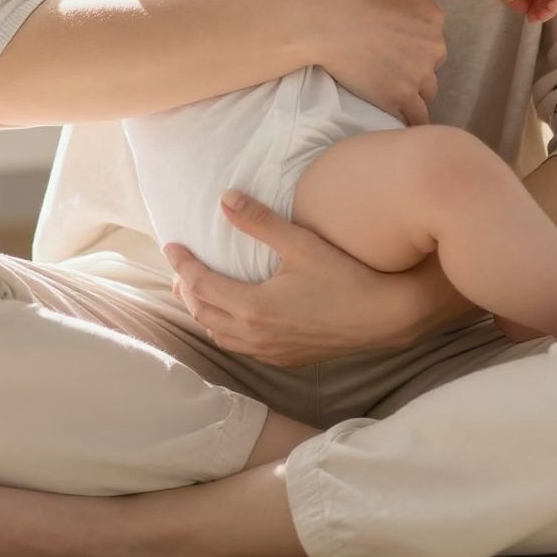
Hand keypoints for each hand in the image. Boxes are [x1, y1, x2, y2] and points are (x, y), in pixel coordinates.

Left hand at [162, 191, 420, 365]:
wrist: (385, 317)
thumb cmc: (345, 276)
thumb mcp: (301, 243)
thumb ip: (259, 221)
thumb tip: (225, 198)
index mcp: (252, 307)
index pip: (200, 285)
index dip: (182, 264)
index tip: (171, 245)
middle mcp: (255, 335)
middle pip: (203, 313)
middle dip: (186, 290)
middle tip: (179, 267)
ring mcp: (270, 351)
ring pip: (219, 334)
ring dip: (203, 312)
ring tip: (198, 291)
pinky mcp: (286, 358)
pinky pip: (240, 347)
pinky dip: (225, 329)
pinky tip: (235, 317)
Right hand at [294, 0, 445, 124]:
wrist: (324, 21)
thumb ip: (403, 3)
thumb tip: (397, 13)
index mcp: (433, 17)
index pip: (433, 40)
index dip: (415, 48)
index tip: (396, 52)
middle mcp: (434, 44)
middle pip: (433, 65)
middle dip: (416, 70)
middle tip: (389, 71)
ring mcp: (420, 71)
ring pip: (428, 92)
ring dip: (413, 95)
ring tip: (391, 96)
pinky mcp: (402, 95)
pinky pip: (418, 117)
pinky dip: (411, 121)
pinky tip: (402, 125)